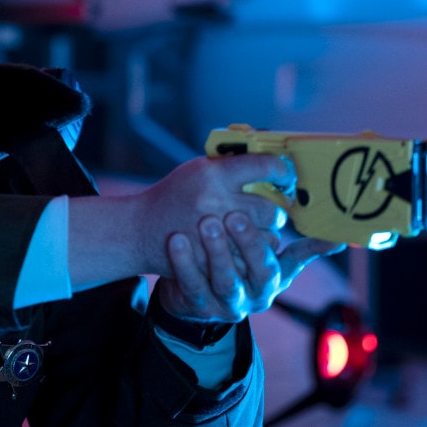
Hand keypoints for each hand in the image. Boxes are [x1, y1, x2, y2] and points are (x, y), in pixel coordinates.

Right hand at [130, 154, 295, 276]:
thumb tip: (271, 166)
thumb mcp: (198, 170)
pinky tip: (243, 246)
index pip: (263, 166)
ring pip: (267, 237)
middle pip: (269, 208)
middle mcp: (215, 201)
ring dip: (267, 235)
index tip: (285, 174)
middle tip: (270, 210)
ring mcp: (214, 233)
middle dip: (275, 211)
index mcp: (213, 174)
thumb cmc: (174, 196)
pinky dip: (253, 255)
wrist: (141, 229)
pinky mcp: (213, 258)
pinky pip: (252, 260)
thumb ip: (232, 167)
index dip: (281, 170)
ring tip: (255, 229)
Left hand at [155, 211, 343, 322]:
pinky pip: (191, 283)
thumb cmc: (239, 268)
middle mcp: (253, 297)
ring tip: (206, 223)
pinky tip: (177, 240)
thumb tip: (342, 240)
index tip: (271, 218)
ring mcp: (225, 304)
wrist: (194, 297)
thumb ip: (301, 251)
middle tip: (233, 214)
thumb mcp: (273, 265)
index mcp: (272, 281)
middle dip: (246, 244)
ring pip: (224, 280)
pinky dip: (184, 263)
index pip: (278, 264)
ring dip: (216, 252)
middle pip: (255, 273)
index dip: (272, 244)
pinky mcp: (198, 306)